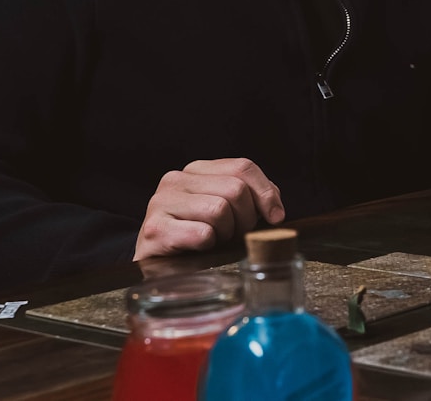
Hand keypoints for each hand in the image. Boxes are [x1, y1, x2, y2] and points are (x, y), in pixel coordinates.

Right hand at [133, 158, 285, 260]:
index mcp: (196, 170)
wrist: (156, 263)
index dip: (266, 193)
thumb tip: (275, 207)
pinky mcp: (155, 229)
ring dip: (226, 233)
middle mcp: (176, 179)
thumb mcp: (224, 209)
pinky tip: (198, 248)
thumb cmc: (196, 236)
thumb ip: (249, 197)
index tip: (275, 217)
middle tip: (235, 234)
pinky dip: (209, 245)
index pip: (243, 167)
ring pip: (219, 210)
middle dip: (245, 218)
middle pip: (235, 189)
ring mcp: (161, 202)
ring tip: (214, 241)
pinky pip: (202, 234)